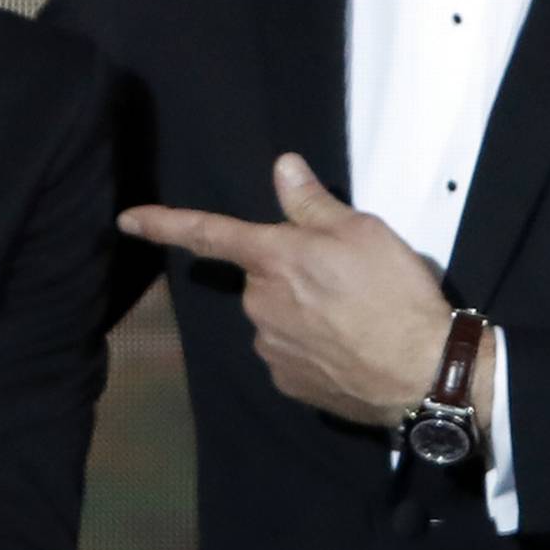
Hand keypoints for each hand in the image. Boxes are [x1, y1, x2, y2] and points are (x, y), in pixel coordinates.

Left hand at [119, 154, 480, 427]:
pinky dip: (313, 348)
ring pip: (277, 317)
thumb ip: (313, 204)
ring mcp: (270, 347)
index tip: (126, 220)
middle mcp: (259, 303)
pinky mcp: (287, 383)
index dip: (164, 223)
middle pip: (263, 279)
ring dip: (304, 313)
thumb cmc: (394, 293)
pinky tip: (349, 349)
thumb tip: (283, 167)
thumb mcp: (362, 232)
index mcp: (273, 259)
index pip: (208, 232)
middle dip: (292, 276)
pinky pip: (291, 354)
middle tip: (346, 280)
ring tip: (356, 317)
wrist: (423, 372)